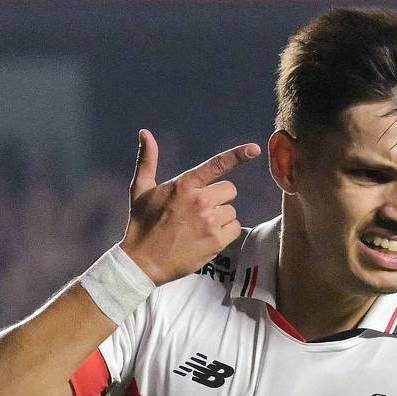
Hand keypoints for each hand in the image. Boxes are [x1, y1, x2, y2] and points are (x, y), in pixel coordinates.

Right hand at [120, 129, 260, 283]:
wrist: (143, 261)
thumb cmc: (141, 223)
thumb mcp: (141, 189)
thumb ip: (148, 160)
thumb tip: (145, 132)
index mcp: (184, 184)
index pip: (217, 165)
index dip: (238, 155)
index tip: (255, 149)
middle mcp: (200, 201)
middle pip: (230, 190)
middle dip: (219, 198)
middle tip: (200, 210)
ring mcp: (209, 222)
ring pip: (231, 211)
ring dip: (220, 217)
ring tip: (199, 226)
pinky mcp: (216, 241)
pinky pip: (235, 229)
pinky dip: (226, 233)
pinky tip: (208, 236)